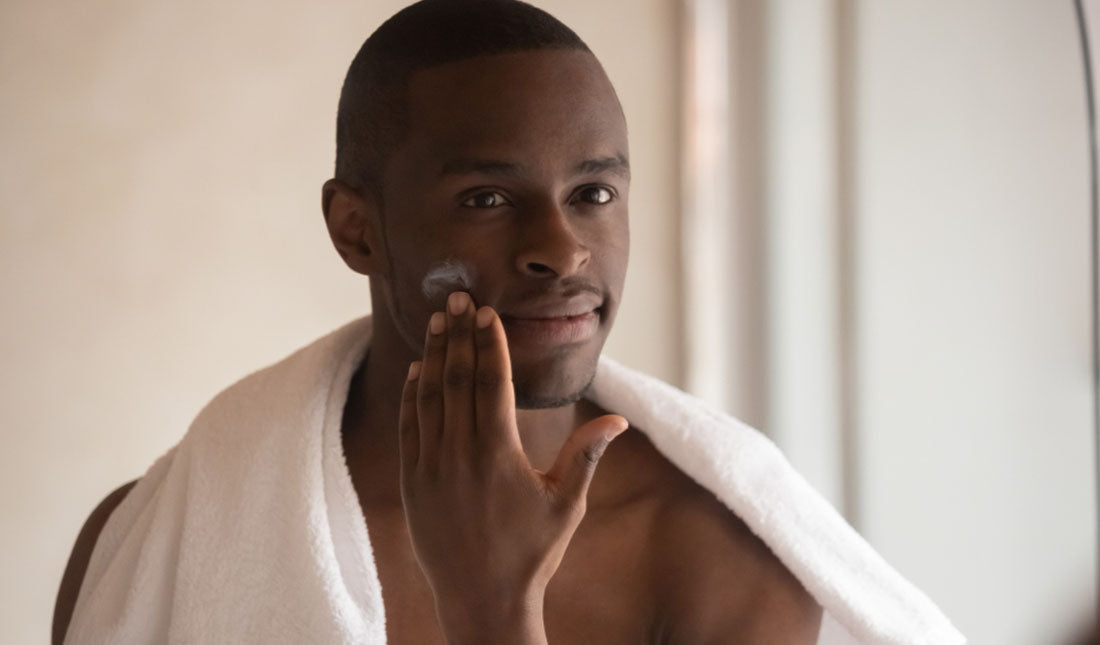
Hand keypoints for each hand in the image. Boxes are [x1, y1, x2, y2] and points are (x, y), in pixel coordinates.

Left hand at [397, 291, 627, 643]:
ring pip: (428, 396)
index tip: (487, 312)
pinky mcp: (412, 483)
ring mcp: (430, 467)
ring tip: (438, 321)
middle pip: (457, 378)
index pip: (491, 382)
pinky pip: (409, 426)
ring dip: (434, 355)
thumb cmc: (532, 553)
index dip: (489, 342)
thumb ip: (584, 456)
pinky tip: (417, 370)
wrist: (481, 599)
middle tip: (458, 298)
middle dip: (460, 335)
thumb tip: (618, 421)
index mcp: (498, 452)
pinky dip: (412, 394)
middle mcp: (459, 453)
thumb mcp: (566, 505)